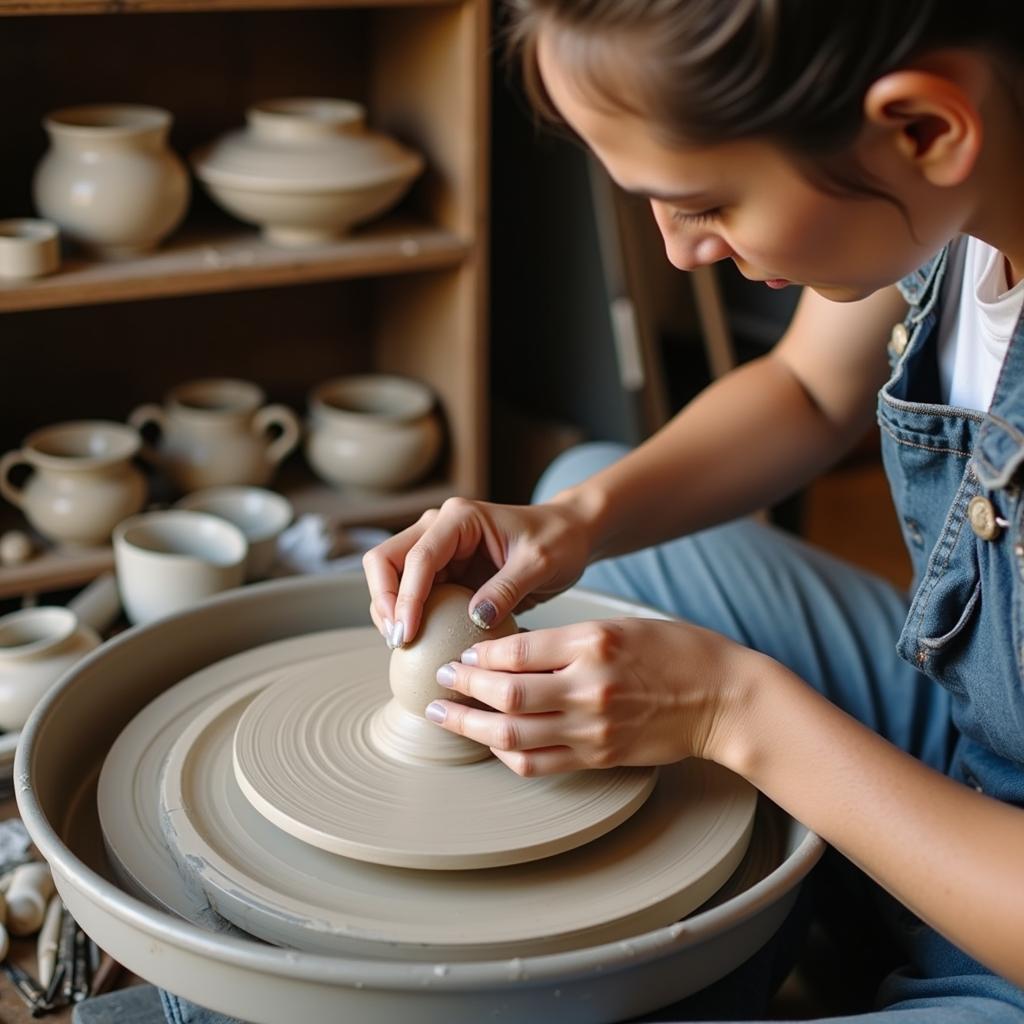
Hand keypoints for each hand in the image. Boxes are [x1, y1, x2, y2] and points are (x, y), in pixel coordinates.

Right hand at [362, 495, 593, 646]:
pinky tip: (417, 642)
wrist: (569, 536)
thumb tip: (474, 619)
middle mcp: (439, 528)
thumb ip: (508, 588)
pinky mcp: (444, 571)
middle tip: (397, 640)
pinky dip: (407, 615)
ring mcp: (438, 549)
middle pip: (386, 560)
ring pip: (392, 577)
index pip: (418, 556)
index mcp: (459, 518)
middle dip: (384, 600)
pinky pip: (412, 593)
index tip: (407, 634)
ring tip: (402, 646)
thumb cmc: (558, 541)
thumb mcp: (540, 563)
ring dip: (390, 610)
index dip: (406, 597)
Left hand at [425, 617, 752, 775]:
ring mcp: (594, 727)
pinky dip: (507, 754)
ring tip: (444, 715)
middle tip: (439, 680)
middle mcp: (590, 686)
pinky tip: (491, 743)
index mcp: (593, 643)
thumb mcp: (619, 626)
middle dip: (463, 687)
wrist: (722, 698)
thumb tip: (507, 651)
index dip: (478, 654)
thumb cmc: (675, 651)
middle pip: (505, 693)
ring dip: (470, 726)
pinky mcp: (600, 756)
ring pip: (513, 734)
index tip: (460, 653)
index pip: (516, 650)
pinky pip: (541, 762)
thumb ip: (565, 640)